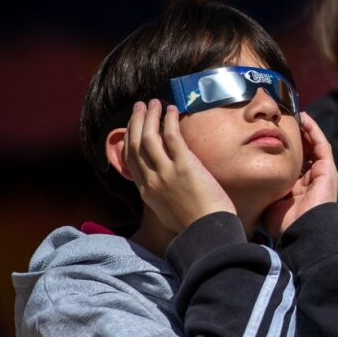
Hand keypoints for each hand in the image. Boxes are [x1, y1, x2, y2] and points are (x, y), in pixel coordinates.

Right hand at [123, 99, 235, 231]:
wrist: (207, 233)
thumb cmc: (195, 225)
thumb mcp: (168, 211)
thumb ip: (162, 195)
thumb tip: (164, 184)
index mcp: (146, 192)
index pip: (131, 160)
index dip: (130, 139)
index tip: (132, 126)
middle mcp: (151, 181)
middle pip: (136, 145)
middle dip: (136, 122)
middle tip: (140, 106)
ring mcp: (166, 173)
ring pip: (149, 138)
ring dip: (150, 117)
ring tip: (154, 103)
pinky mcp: (185, 167)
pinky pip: (172, 138)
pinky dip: (169, 122)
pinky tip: (171, 111)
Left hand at [262, 112, 337, 238]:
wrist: (304, 232)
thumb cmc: (285, 224)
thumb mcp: (269, 203)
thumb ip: (262, 191)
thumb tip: (242, 182)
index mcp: (296, 190)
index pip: (290, 165)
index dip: (281, 150)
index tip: (268, 136)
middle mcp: (310, 181)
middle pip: (303, 152)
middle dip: (293, 136)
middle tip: (280, 121)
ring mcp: (321, 174)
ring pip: (313, 145)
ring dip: (304, 129)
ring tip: (293, 114)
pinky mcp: (328, 169)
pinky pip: (321, 144)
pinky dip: (313, 130)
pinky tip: (303, 118)